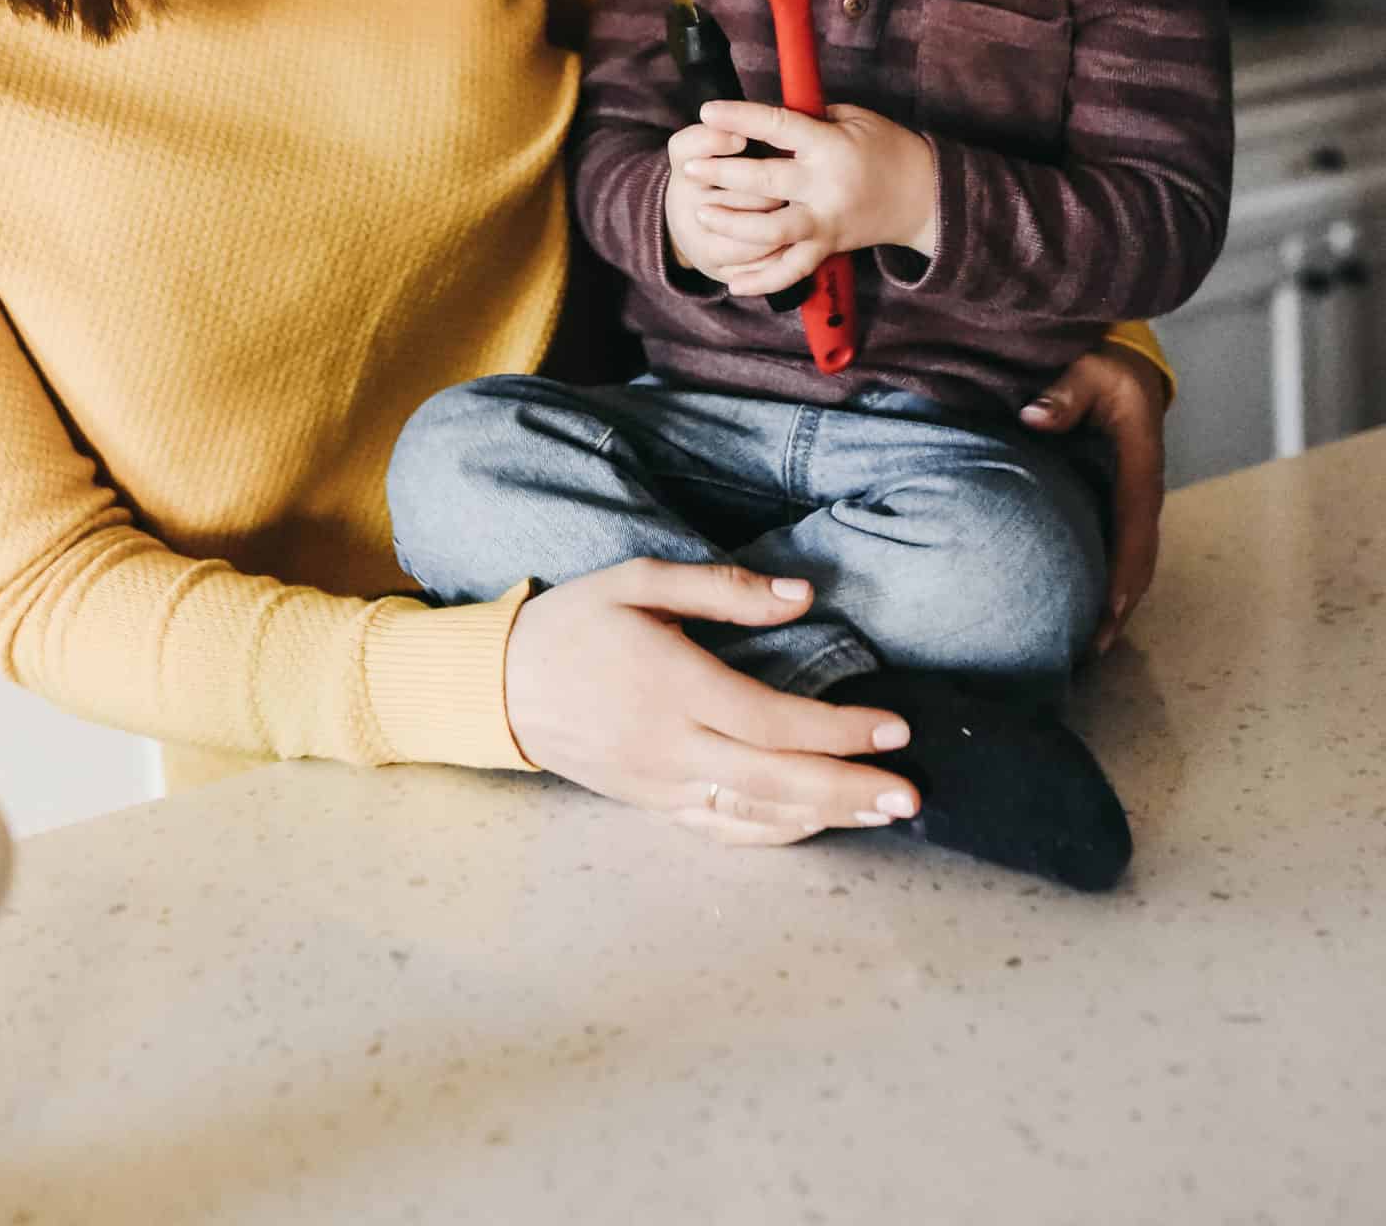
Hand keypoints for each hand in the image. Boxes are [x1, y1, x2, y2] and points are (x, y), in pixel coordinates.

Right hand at [503, 557, 919, 845]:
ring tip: (882, 813)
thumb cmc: (576, 622)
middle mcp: (671, 747)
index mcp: (673, 687)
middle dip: (849, 790)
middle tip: (910, 796)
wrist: (500, 685)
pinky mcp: (653, 804)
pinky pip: (724, 828)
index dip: (839, 730)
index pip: (772, 721)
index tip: (895, 728)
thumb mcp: (640, 579)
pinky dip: (776, 832)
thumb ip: (723, 588)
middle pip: (775, 781)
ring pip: (755, 815)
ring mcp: (662, 786)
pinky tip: (816, 823)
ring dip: (825, 817)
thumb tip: (805, 596)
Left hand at [667, 99, 937, 295]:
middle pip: (765, 182)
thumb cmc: (887, 147)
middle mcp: (825, 187)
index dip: (740, 117)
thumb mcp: (853, 117)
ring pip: (771, 232)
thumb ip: (808, 116)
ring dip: (732, 225)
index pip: (778, 127)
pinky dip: (762, 280)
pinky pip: (791, 270)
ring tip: (701, 214)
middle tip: (689, 168)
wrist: (924, 197)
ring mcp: (825, 222)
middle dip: (722, 174)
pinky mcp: (827, 248)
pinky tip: (733, 282)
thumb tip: (762, 115)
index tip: (708, 111)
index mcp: (830, 146)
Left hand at [1019, 342, 1167, 652]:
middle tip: (1091, 651)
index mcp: (1139, 468)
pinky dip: (1107, 579)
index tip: (1107, 618)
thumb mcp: (1087, 368)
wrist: (1125, 362)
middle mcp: (1142, 491)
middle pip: (1139, 562)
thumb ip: (1062, 393)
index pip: (1134, 534)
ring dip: (1115, 601)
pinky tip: (1083, 602)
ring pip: (1130, 560)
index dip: (1122, 579)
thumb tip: (1033, 417)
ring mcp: (1132, 499)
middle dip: (1120, 608)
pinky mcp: (1118, 499)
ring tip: (1088, 644)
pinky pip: (1117, 546)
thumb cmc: (1104, 365)